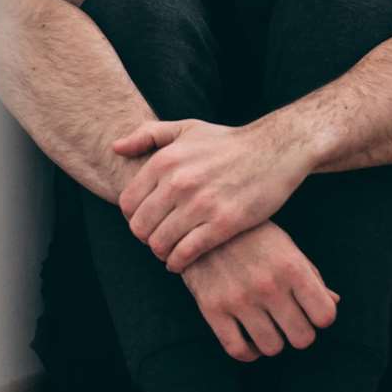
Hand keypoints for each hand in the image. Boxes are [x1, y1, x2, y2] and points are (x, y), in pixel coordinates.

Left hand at [112, 115, 312, 272]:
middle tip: (158, 239)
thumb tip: (115, 148)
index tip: (147, 222)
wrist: (275, 150)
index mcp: (165, 160)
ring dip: (161, 252)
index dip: (133, 218)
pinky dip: (178, 262)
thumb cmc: (228, 143)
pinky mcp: (224, 223)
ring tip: (170, 251)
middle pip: (140, 228)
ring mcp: (201, 204)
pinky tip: (181, 261)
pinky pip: (186, 253)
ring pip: (160, 243)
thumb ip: (147, 135)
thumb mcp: (186, 128)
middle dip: (146, 237)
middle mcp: (179, 182)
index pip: (128, 204)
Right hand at [179, 220, 339, 361]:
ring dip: (274, 342)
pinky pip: (238, 350)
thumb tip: (333, 302)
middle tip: (290, 322)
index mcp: (292, 267)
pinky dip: (249, 352)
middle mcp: (268, 285)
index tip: (312, 311)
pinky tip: (250, 340)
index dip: (322, 317)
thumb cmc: (253, 236)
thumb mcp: (287, 247)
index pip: (325, 315)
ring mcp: (239, 299)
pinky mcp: (212, 309)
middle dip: (300, 333)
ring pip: (272, 348)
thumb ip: (311, 276)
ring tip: (269, 328)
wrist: (202, 223)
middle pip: (302, 338)